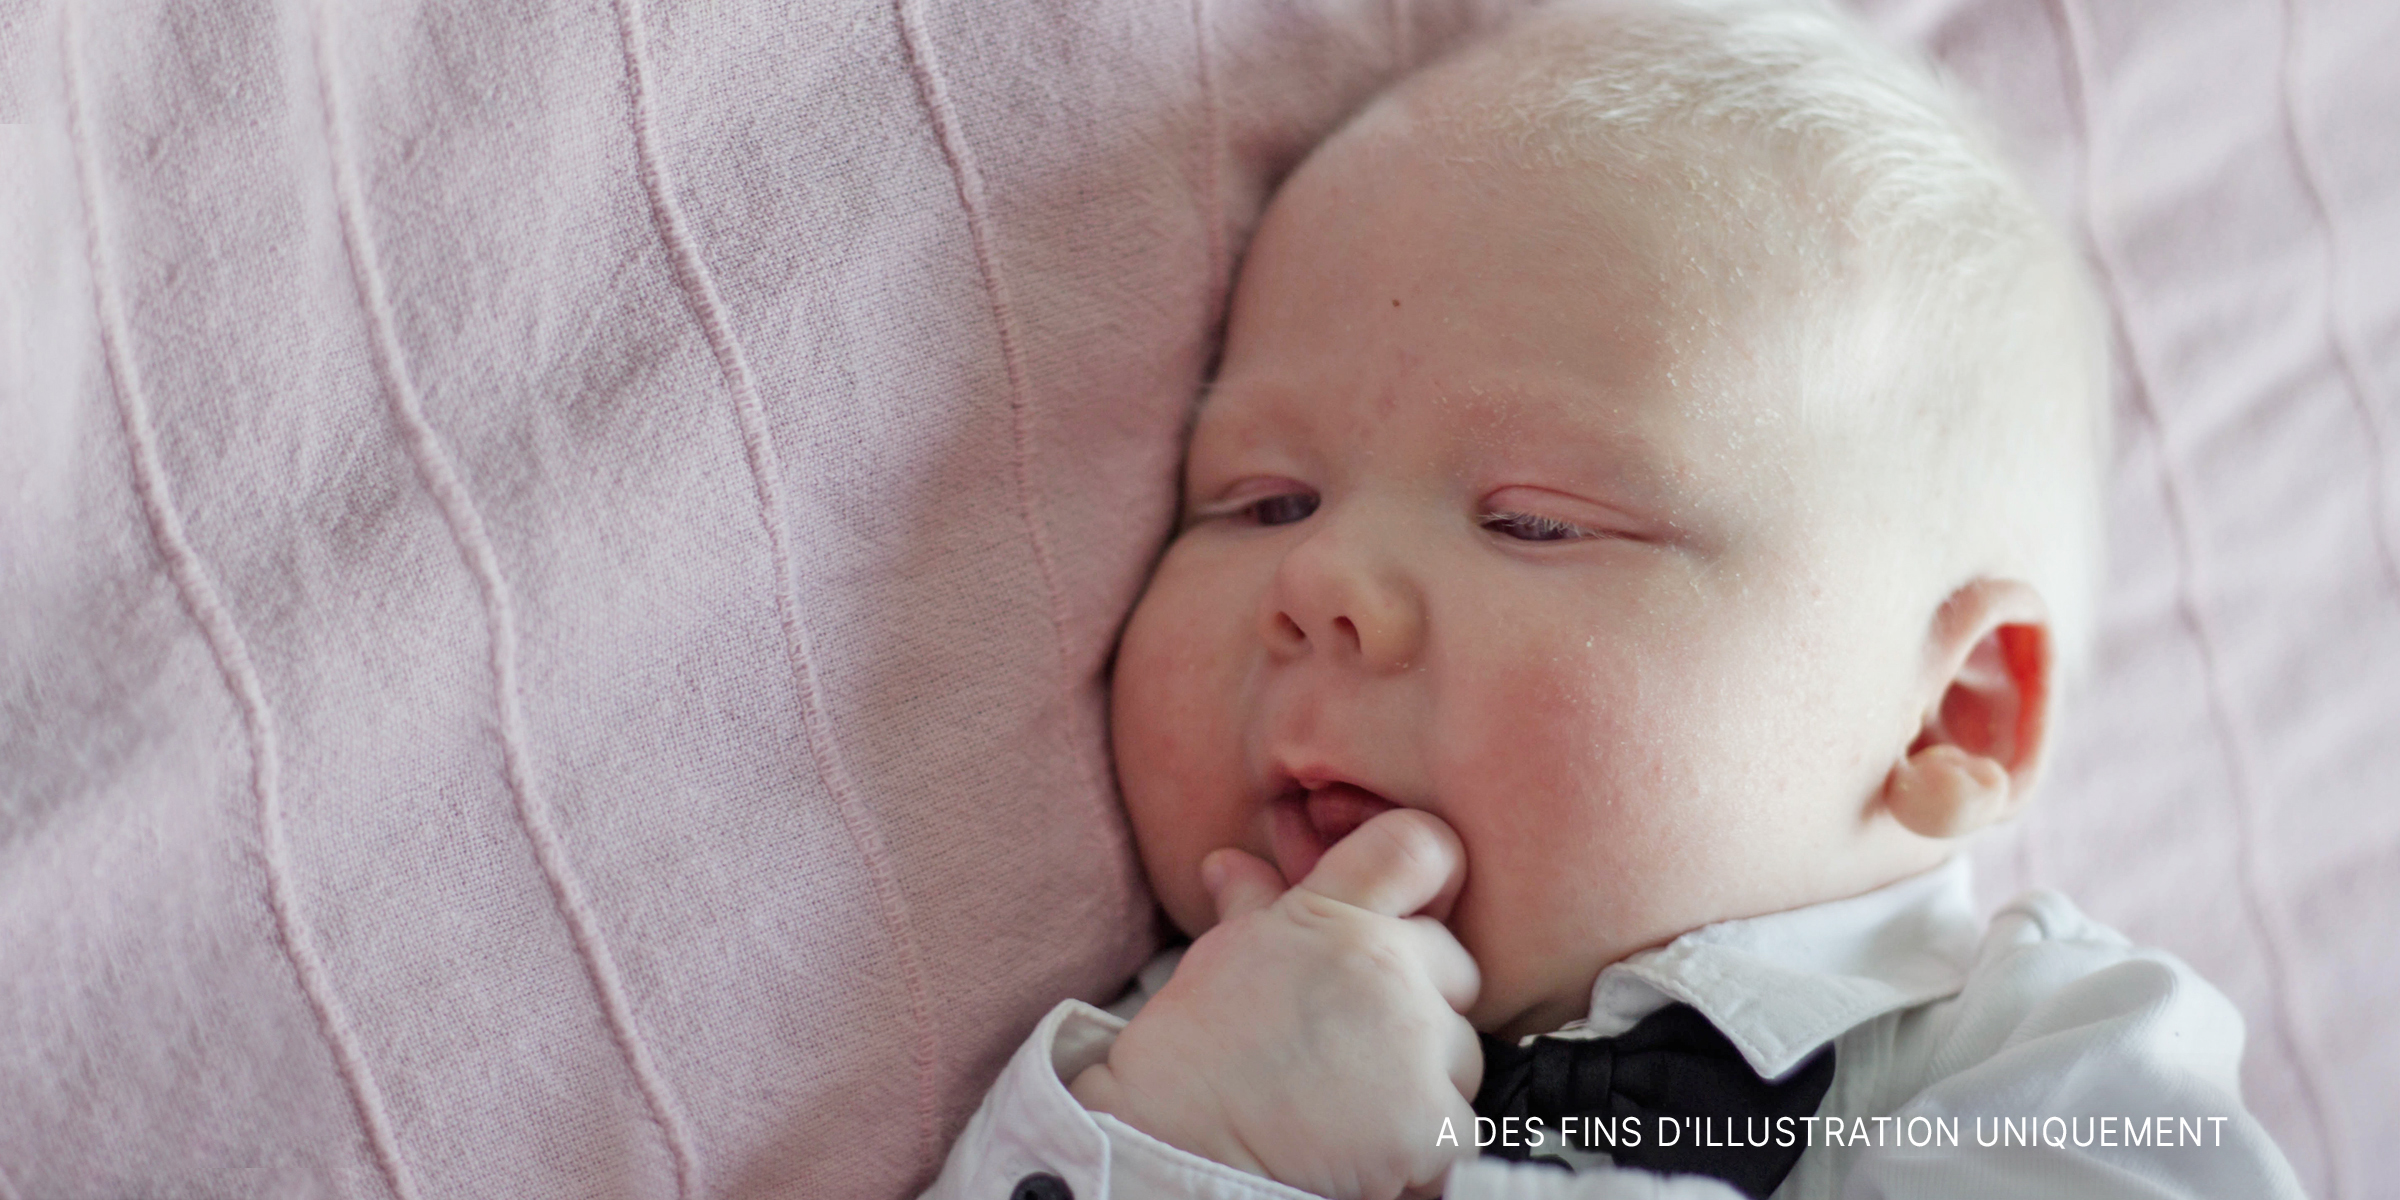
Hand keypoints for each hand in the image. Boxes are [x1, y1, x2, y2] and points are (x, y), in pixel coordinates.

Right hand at [1071, 809, 1482, 1199]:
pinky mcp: (1428, 1120)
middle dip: (1424, 1008)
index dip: (1433, 876)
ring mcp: (1413, 1043)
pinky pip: (1458, 1130)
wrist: (1176, 1139)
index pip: (1421, 848)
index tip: (1417, 911)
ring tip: (1353, 1104)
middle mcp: (1385, 966)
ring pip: (1463, 1058)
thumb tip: (1232, 862)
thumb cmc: (1197, 1047)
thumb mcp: (1224, 954)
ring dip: (1425, 1085)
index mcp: (1335, 913)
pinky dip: (1422, 1148)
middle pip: (1458, 973)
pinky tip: (1363, 1149)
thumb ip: (1253, 902)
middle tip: (1357, 1046)